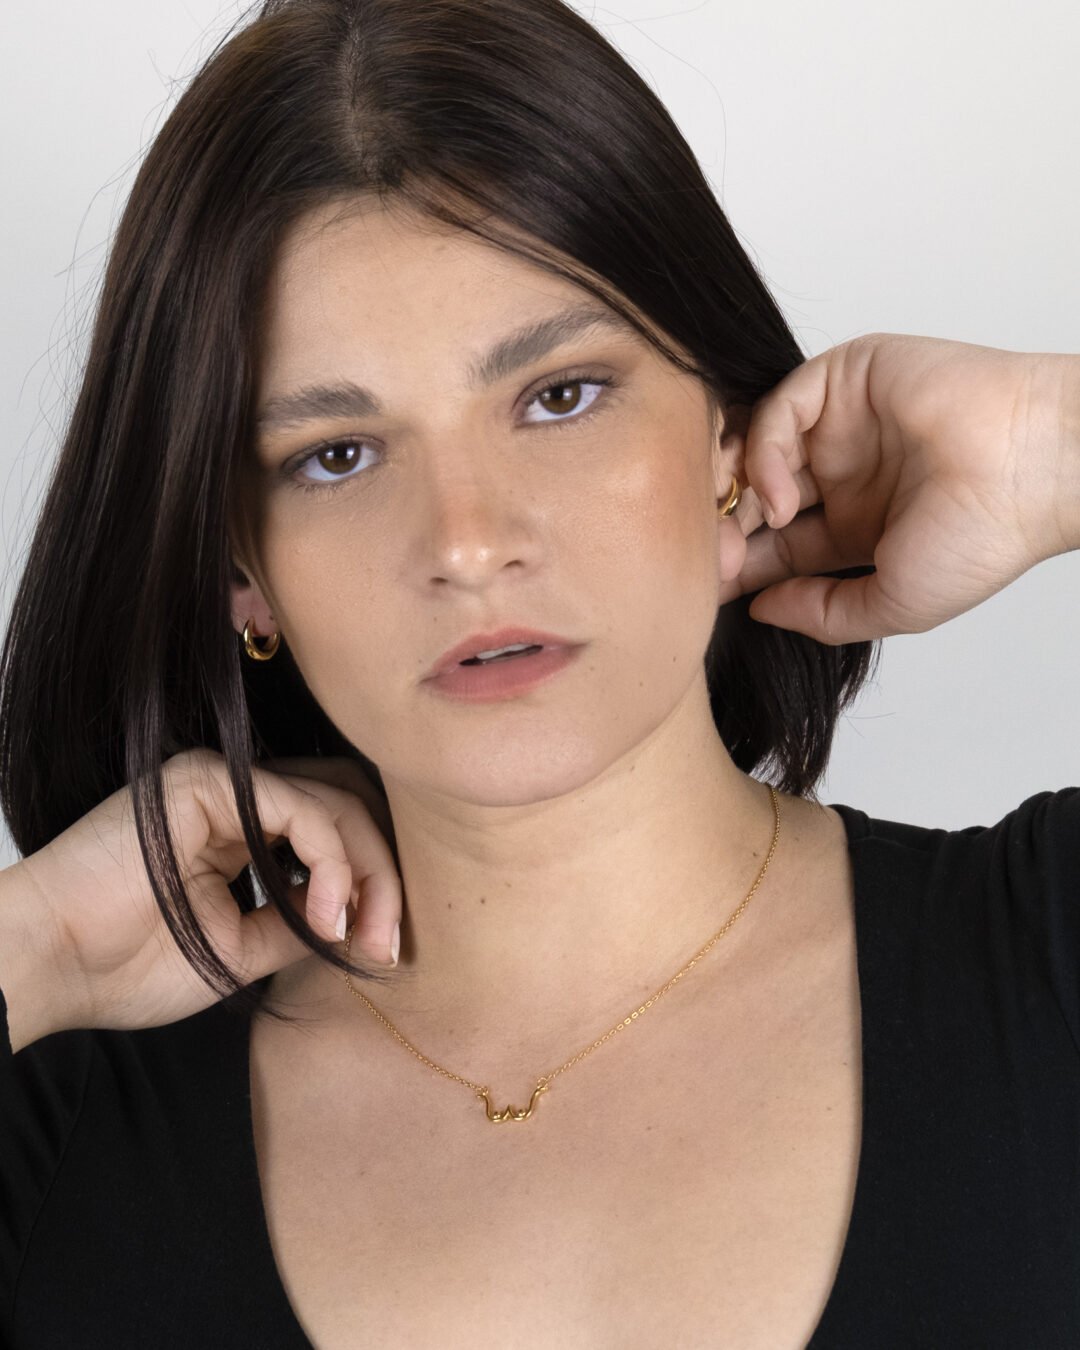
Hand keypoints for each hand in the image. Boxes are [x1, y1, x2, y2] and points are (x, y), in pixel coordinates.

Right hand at [12, 749, 401, 1035]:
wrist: (47, 964)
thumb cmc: (125, 965)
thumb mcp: (243, 951)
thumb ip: (302, 923)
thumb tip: (366, 919)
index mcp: (243, 831)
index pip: (336, 831)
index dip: (374, 884)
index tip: (383, 950)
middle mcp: (238, 797)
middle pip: (349, 805)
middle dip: (384, 874)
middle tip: (387, 943)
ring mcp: (224, 782)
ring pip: (336, 801)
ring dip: (366, 871)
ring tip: (359, 932)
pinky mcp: (210, 781)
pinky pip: (301, 807)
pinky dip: (331, 859)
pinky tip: (326, 910)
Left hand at [720, 333, 1079, 643]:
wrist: (1031, 471)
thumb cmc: (983, 539)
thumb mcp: (892, 602)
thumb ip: (822, 613)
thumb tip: (758, 610)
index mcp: (853, 527)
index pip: (772, 544)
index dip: (738, 564)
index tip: (708, 587)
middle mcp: (842, 474)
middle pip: (753, 493)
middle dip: (725, 525)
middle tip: (709, 554)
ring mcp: (842, 425)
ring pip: (755, 445)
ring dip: (734, 487)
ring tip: (738, 526)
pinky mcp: (846, 378)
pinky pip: (781, 408)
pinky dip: (765, 451)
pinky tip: (779, 495)